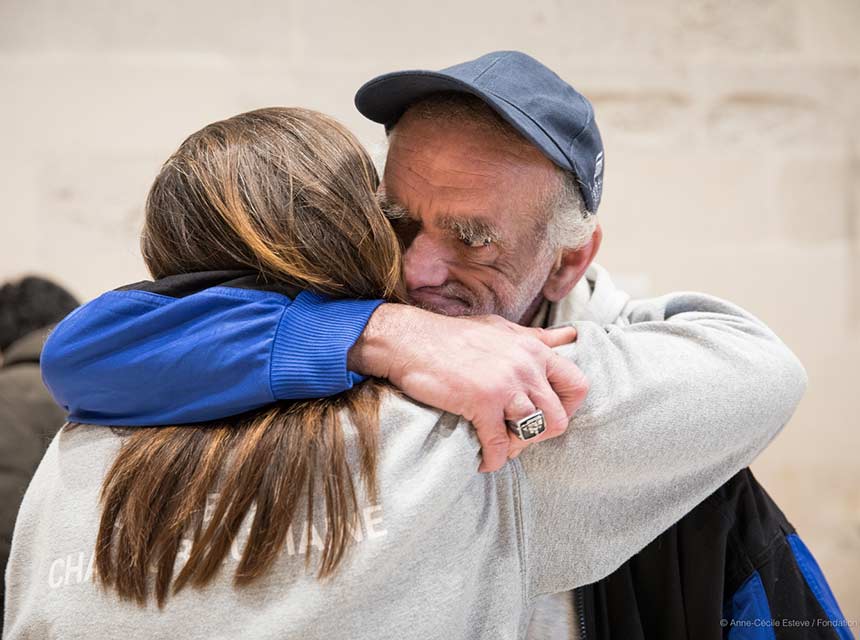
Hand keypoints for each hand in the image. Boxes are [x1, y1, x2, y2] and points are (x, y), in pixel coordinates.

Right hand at [347, 304, 588, 471]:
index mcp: (534, 349)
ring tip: (500, 446)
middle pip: (559, 418)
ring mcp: (505, 385)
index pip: (578, 385)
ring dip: (517, 448)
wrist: (409, 340)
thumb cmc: (452, 336)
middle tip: (519, 435)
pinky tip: (482, 460)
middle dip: (541, 434)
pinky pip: (500, 445)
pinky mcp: (481, 403)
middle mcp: (526, 366)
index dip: (568, 408)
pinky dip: (492, 460)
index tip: (546, 415)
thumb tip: (571, 337)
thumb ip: (537, 338)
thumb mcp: (502, 329)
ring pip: (534, 433)